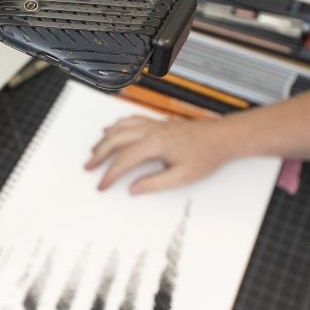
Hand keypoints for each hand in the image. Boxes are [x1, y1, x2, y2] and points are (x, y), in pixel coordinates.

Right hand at [84, 115, 230, 193]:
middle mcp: (151, 130)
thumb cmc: (205, 156)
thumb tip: (133, 189)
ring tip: (94, 150)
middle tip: (88, 166)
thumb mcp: (182, 176)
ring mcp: (154, 124)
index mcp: (155, 143)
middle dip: (99, 153)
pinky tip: (112, 130)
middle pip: (116, 139)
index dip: (110, 174)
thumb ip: (155, 183)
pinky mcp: (158, 123)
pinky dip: (117, 126)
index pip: (124, 159)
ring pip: (121, 127)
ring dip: (105, 138)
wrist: (220, 138)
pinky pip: (130, 120)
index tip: (102, 185)